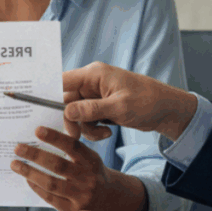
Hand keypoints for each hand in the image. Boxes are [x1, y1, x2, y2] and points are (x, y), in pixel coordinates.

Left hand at [11, 126, 144, 210]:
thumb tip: (42, 135)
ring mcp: (81, 196)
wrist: (109, 199)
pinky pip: (51, 198)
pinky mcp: (73, 210)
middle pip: (58, 165)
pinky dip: (37, 187)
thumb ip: (72, 148)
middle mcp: (88, 178)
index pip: (73, 146)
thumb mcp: (89, 157)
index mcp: (91, 161)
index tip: (37, 130)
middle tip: (18, 148)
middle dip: (35, 155)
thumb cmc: (92, 172)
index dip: (55, 138)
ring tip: (15, 164)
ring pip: (52, 184)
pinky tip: (27, 179)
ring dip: (30, 173)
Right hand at [62, 61, 196, 141]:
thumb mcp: (118, 107)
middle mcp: (92, 83)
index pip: (62, 81)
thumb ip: (90, 110)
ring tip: (102, 134)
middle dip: (72, 119)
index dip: (50, 95)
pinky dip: (93, 129)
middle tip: (76, 136)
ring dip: (85, 127)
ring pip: (77, 113)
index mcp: (94, 74)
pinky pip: (87, 119)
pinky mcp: (102, 107)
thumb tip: (66, 112)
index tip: (43, 113)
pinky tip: (107, 132)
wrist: (168, 110)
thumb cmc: (147, 102)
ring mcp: (96, 95)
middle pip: (67, 101)